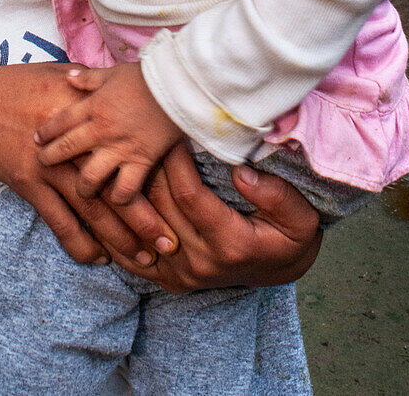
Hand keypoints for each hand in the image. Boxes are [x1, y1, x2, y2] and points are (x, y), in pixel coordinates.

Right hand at [0, 62, 179, 268]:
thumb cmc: (14, 85)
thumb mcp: (57, 76)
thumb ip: (91, 89)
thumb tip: (123, 88)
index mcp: (86, 109)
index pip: (130, 147)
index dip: (159, 176)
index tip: (183, 198)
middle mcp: (73, 138)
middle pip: (117, 184)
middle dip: (147, 218)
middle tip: (173, 243)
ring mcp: (48, 162)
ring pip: (93, 208)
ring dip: (120, 239)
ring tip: (144, 260)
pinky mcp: (26, 181)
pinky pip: (58, 220)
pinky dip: (79, 242)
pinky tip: (97, 258)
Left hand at [34, 63, 181, 203]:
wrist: (177, 85)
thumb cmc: (146, 76)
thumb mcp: (113, 72)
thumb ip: (89, 78)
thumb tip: (69, 77)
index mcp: (93, 105)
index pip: (59, 122)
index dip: (44, 133)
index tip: (36, 140)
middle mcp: (101, 129)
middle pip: (65, 150)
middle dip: (49, 159)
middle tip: (43, 165)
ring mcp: (120, 148)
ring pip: (90, 178)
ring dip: (82, 187)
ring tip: (81, 191)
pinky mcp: (141, 161)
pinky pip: (125, 188)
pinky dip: (119, 197)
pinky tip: (115, 199)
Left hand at [106, 142, 321, 293]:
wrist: (277, 270)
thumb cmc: (289, 236)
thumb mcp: (300, 217)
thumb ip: (276, 195)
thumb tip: (241, 172)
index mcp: (230, 244)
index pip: (188, 194)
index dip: (174, 159)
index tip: (168, 130)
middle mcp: (200, 262)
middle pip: (158, 206)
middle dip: (146, 166)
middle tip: (137, 132)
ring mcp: (181, 274)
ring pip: (140, 226)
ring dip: (127, 190)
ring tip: (119, 153)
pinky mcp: (168, 279)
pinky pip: (131, 254)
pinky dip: (116, 226)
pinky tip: (108, 195)